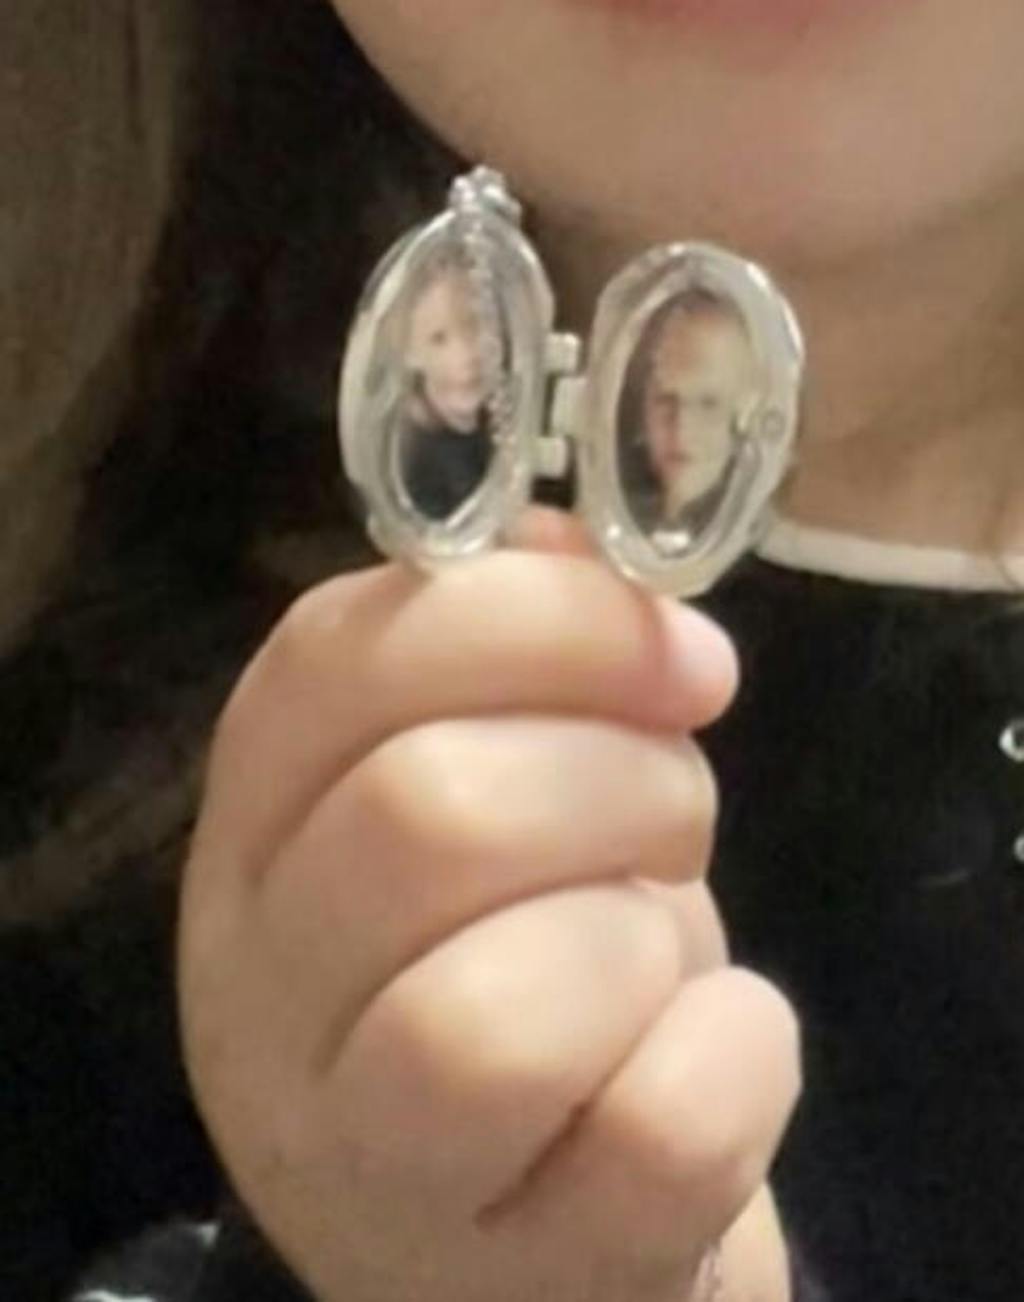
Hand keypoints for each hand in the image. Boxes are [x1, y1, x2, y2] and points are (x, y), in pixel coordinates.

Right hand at [180, 510, 799, 1301]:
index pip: (337, 662)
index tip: (679, 653)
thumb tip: (577, 537)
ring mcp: (361, 1157)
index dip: (535, 619)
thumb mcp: (493, 777)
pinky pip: (658, 1135)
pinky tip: (714, 1031)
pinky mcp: (502, 1264)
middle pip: (432, 816)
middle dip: (621, 779)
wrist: (515, 1193)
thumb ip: (515, 650)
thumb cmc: (512, 944)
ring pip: (505, 1014)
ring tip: (662, 930)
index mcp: (256, 833)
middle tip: (675, 808)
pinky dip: (736, 1051)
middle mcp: (260, 996)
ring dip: (649, 930)